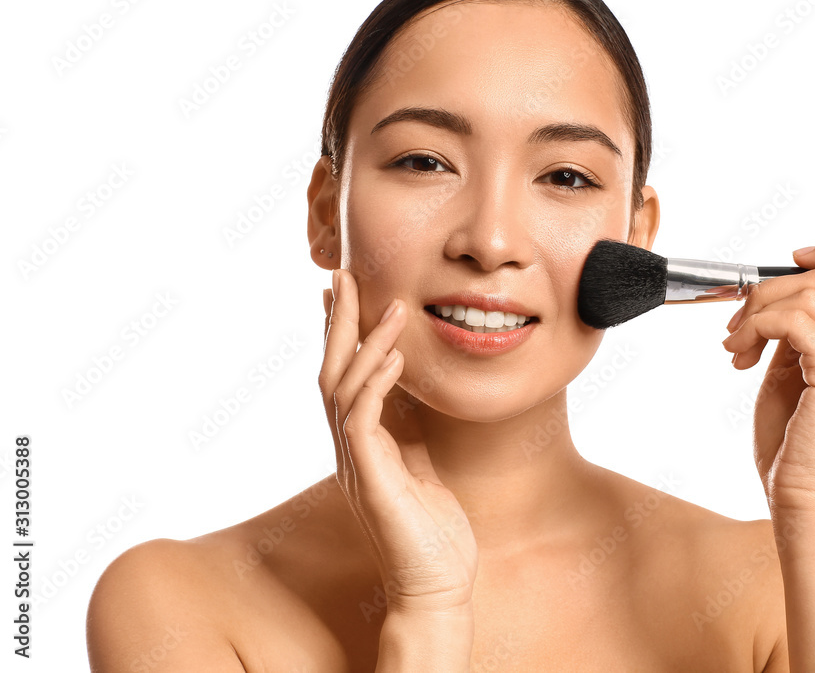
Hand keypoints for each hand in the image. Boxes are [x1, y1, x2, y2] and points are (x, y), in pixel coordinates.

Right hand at [320, 269, 478, 614]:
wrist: (437, 584)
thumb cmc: (433, 528)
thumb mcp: (421, 462)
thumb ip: (408, 427)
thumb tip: (410, 385)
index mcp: (359, 443)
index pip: (341, 376)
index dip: (339, 334)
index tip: (341, 292)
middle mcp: (348, 448)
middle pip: (330, 371)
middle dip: (337, 322)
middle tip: (343, 276)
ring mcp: (353, 463)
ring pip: (342, 389)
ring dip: (365, 343)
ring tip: (390, 306)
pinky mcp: (369, 479)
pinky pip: (362, 420)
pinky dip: (376, 383)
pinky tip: (395, 355)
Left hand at [720, 239, 814, 516]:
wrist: (801, 498)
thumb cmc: (793, 446)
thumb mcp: (791, 376)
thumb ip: (794, 337)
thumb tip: (770, 301)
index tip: (788, 263)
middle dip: (768, 290)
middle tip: (736, 327)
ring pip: (808, 291)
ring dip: (756, 311)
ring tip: (735, 347)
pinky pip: (794, 319)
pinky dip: (757, 327)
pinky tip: (740, 356)